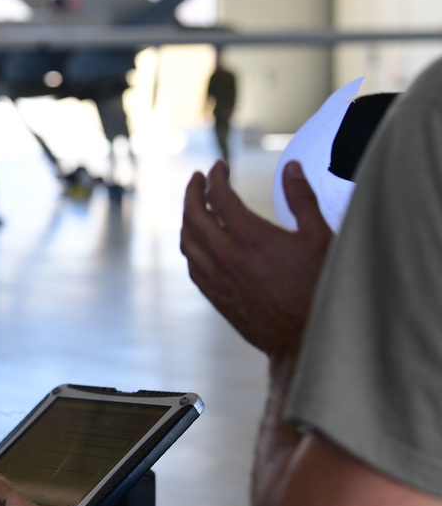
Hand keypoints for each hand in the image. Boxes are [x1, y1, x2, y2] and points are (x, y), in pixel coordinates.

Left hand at [180, 161, 331, 357]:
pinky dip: (190, 244)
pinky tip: (198, 240)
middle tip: (197, 178)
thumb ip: (302, 198)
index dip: (216, 176)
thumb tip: (291, 167)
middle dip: (193, 191)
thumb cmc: (317, 287)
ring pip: (187, 240)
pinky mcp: (215, 295)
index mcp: (249, 236)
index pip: (218, 195)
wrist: (302, 338)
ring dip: (187, 217)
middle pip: (193, 214)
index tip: (219, 166)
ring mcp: (216, 276)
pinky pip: (192, 263)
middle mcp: (224, 254)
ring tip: (195, 205)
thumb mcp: (319, 237)